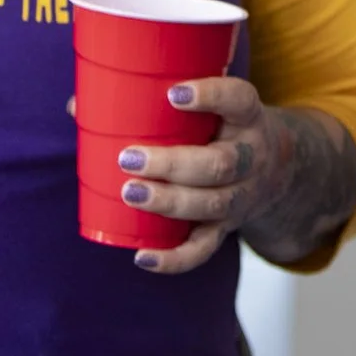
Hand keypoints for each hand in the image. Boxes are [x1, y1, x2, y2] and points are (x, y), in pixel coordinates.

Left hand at [113, 78, 301, 274]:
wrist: (276, 169)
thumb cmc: (221, 127)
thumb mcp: (210, 107)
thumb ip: (156, 99)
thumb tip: (79, 104)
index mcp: (247, 118)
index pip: (239, 100)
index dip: (211, 96)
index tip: (173, 95)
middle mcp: (250, 158)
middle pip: (220, 164)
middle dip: (173, 164)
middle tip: (129, 158)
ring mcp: (240, 196)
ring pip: (211, 204)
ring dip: (169, 202)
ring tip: (130, 193)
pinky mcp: (226, 228)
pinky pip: (203, 249)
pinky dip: (173, 260)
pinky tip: (142, 257)